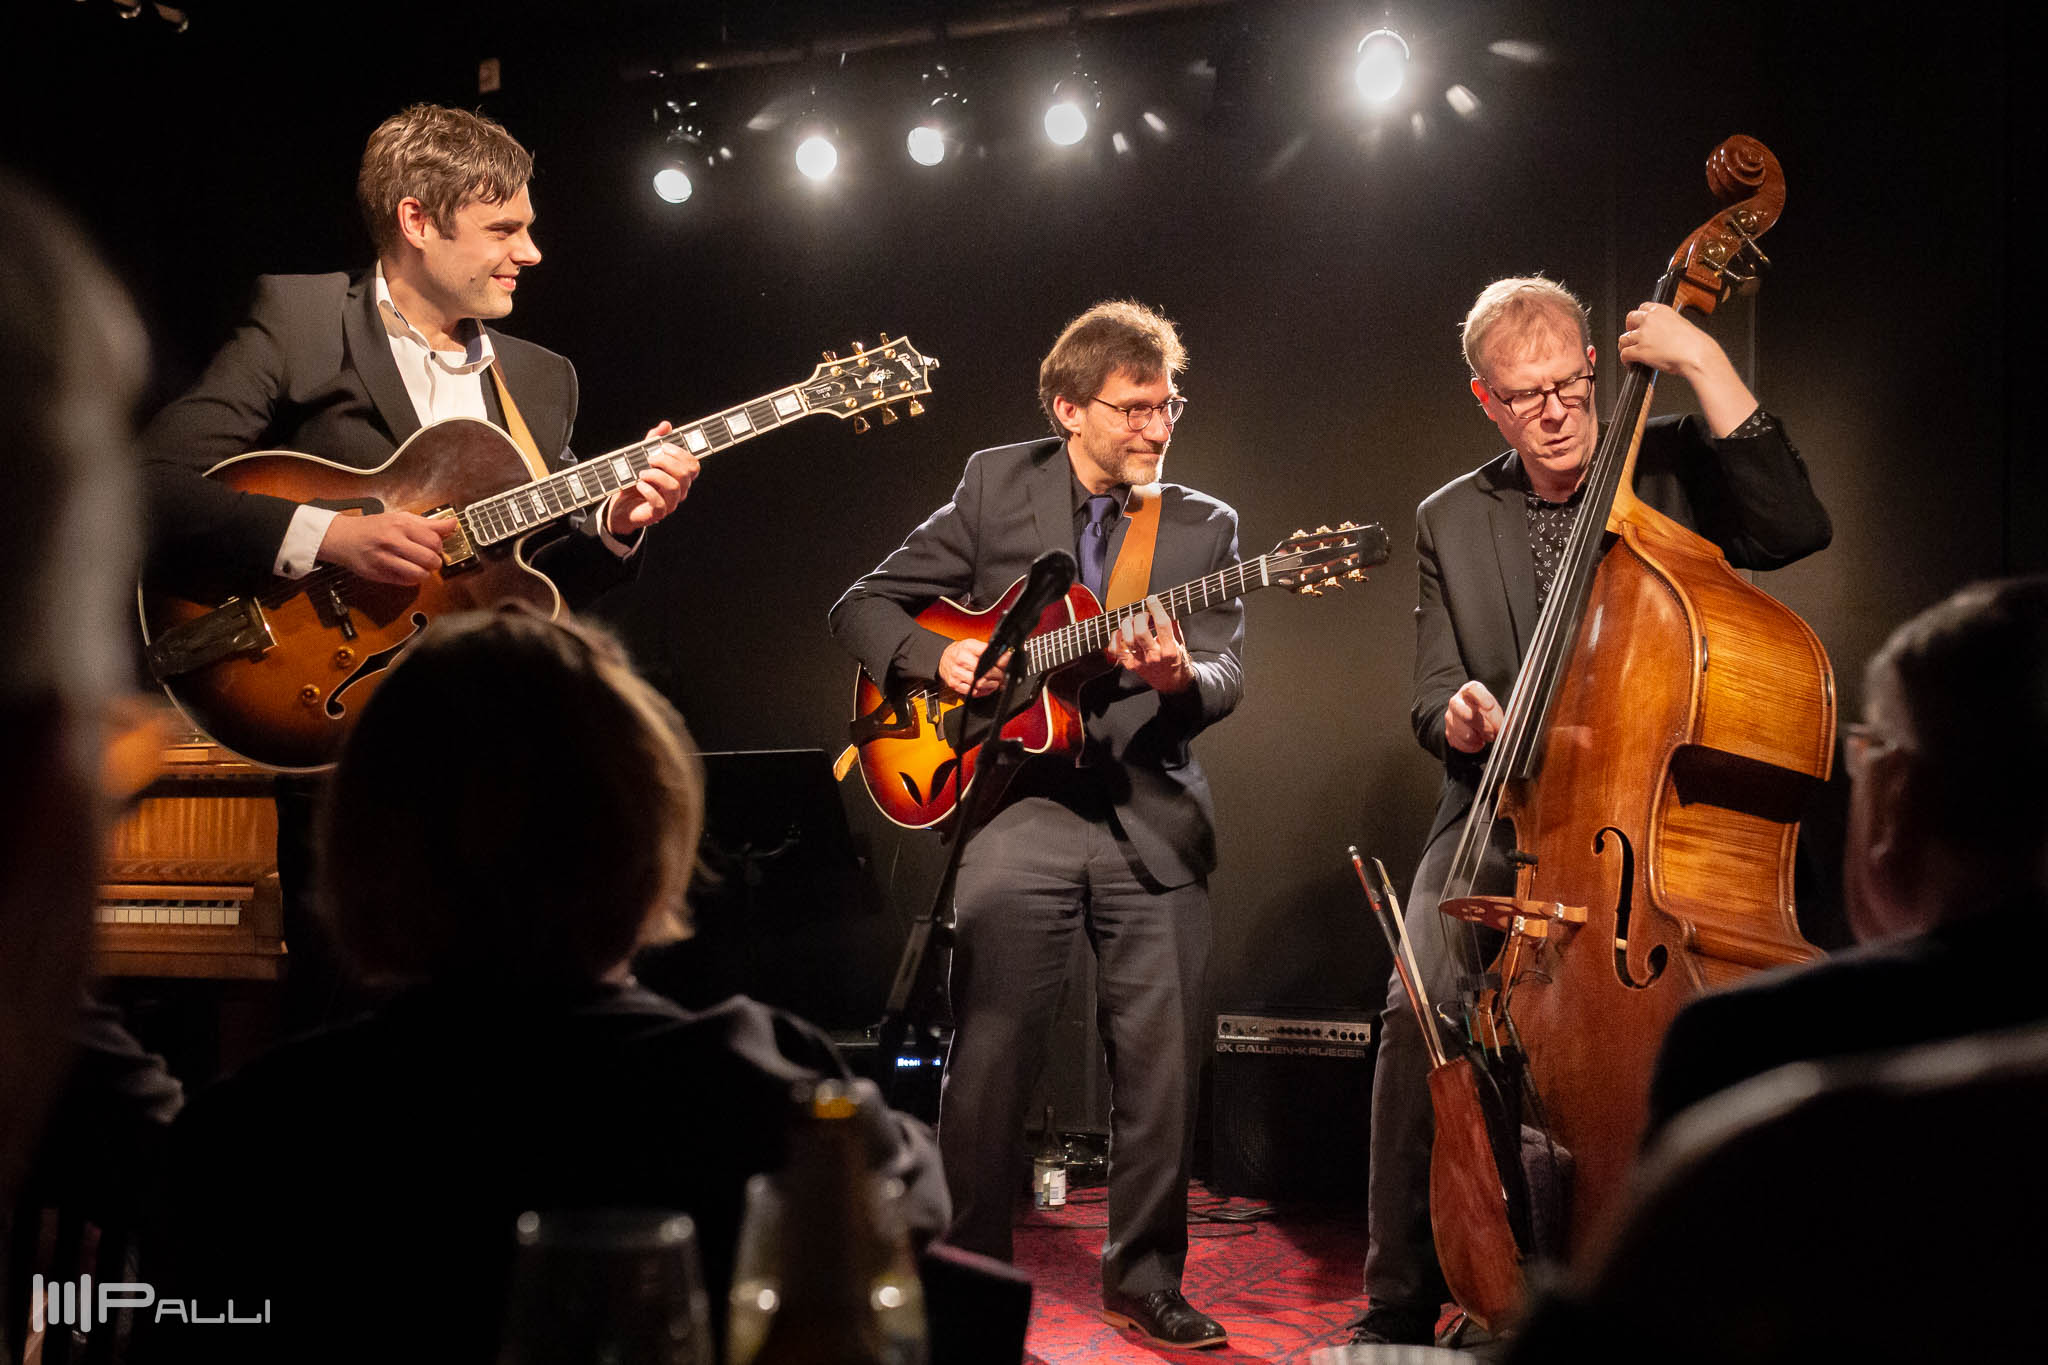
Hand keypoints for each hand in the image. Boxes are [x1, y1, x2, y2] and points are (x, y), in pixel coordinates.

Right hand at [318, 510, 457, 584]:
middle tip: (428, 559)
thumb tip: (453, 523)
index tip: (434, 547)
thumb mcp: (401, 518)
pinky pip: (405, 582)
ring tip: (419, 567)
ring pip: (419, 574)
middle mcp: (392, 541)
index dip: (439, 546)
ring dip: (424, 573)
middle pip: (430, 559)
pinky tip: (405, 571)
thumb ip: (429, 523)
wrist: (343, 537)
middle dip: (435, 562)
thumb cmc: (374, 527)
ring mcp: (384, 559)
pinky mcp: (378, 574)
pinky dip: (411, 579)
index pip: (434, 540)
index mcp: (400, 525)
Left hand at [604, 421, 699, 536]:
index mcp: (679, 477)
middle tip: (649, 459)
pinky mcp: (658, 514)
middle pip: (686, 473)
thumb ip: (653, 441)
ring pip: (674, 487)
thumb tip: (666, 425)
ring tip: (641, 473)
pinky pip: (659, 503)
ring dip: (656, 475)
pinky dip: (648, 490)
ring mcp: (670, 503)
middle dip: (666, 462)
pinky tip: (639, 484)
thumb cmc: (635, 482)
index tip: (663, 446)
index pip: (693, 465)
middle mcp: (679, 490)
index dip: (680, 453)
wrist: (621, 506)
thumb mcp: (642, 458)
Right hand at [939, 636, 1009, 698]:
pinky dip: (982, 692)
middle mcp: (960, 659)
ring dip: (991, 685)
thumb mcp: (975, 646)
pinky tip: (985, 687)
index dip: (999, 663)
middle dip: (997, 676)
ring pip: (980, 684)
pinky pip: (972, 692)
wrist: (943, 658)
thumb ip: (991, 651)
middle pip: (985, 672)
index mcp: (967, 647)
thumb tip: (1007, 654)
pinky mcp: (954, 684)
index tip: (1002, 666)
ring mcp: (956, 672)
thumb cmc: (961, 652)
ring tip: (994, 682)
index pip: (988, 656)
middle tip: (1000, 675)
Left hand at [1105, 595, 1194, 693]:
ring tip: (1132, 621)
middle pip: (1140, 631)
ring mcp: (1140, 662)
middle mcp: (1154, 656)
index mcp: (1170, 650)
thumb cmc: (1175, 658)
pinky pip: (1115, 649)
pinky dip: (1115, 637)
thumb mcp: (1179, 641)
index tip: (1152, 599)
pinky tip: (1121, 631)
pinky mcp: (1130, 665)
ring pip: (1127, 638)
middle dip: (1140, 617)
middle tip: (1143, 614)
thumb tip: (1165, 605)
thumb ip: (1172, 624)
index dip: (1156, 608)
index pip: (1162, 624)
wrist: (1171, 681)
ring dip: (1127, 624)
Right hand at [1445, 679, 1503, 752]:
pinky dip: (1473, 746)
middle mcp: (1456, 702)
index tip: (1490, 707)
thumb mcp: (1493, 706)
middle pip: (1467, 714)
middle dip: (1484, 727)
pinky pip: (1462, 744)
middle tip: (1494, 732)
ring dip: (1480, 738)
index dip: (1482, 698)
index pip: (1473, 690)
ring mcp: (1450, 717)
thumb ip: (1497, 715)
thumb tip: (1503, 728)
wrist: (1467, 715)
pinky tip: (1478, 740)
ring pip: (1466, 734)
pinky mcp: (1448, 732)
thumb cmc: (1482, 709)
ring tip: (1486, 736)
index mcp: (1469, 690)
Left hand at [1618, 301, 1756, 434]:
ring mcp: (1643, 335)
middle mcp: (1650, 320)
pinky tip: (1631, 364)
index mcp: (1662, 310)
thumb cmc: (1694, 344)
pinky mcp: (1640, 350)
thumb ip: (1667, 325)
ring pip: (1624, 338)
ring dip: (1624, 346)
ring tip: (1629, 353)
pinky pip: (1624, 354)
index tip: (1638, 323)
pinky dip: (1625, 360)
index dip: (1638, 317)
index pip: (1643, 308)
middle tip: (1632, 338)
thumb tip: (1660, 333)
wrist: (1697, 355)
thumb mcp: (1681, 324)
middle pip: (1630, 319)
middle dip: (1629, 328)